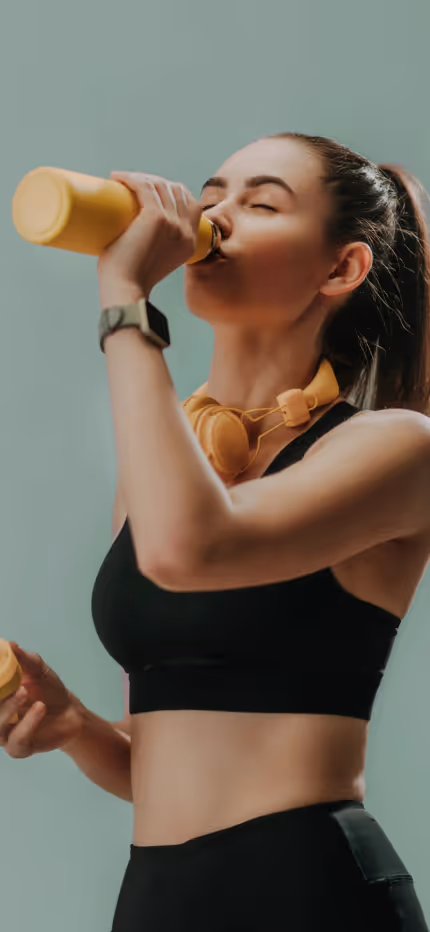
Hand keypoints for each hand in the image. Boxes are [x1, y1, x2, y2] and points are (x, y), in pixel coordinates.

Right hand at [0, 643, 82, 758]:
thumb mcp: (37, 669)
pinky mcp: (18, 748)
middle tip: (9, 682)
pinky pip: (17, 739)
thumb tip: (10, 644)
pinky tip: (39, 707)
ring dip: (9, 707)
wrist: (70, 712)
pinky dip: (28, 723)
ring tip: (25, 691)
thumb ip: (23, 659)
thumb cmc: (47, 690)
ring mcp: (3, 733)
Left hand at [97, 171, 202, 305]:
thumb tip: (129, 232)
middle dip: (155, 180)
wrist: (125, 290)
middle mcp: (186, 231)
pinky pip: (145, 187)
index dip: (173, 190)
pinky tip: (118, 177)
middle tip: (132, 185)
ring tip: (121, 181)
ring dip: (140, 177)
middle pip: (176, 190)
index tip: (151, 189)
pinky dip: (130, 178)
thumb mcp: (153, 262)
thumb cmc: (129, 280)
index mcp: (190, 243)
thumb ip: (151, 248)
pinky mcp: (156, 218)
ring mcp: (173, 223)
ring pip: (160, 185)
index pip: (191, 203)